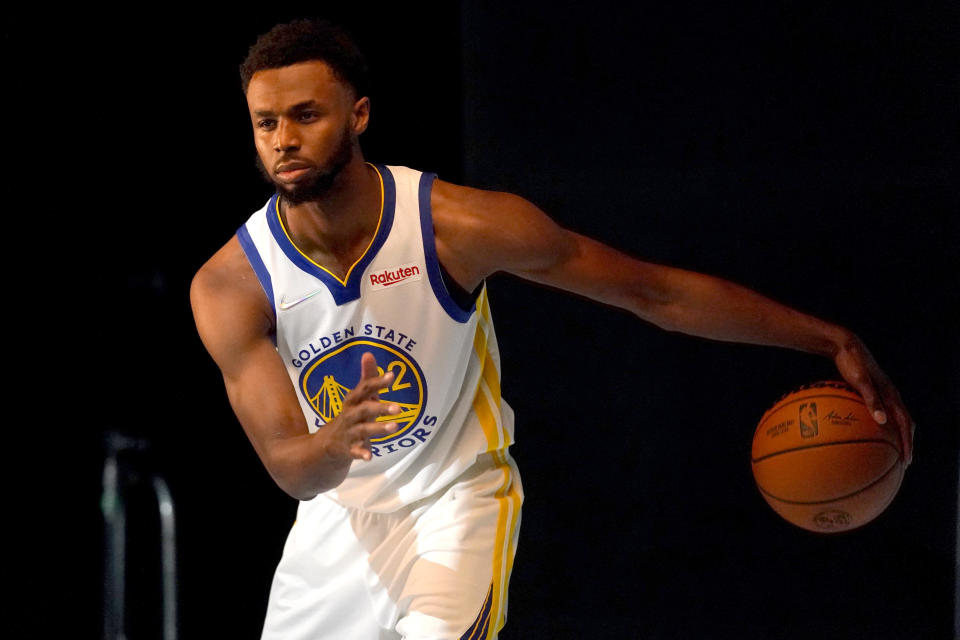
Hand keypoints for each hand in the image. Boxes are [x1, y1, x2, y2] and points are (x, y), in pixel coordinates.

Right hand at [319, 352, 400, 462]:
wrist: (327, 444)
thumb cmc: (352, 415)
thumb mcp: (359, 398)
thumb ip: (367, 378)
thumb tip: (369, 353)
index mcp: (353, 401)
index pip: (364, 389)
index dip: (377, 382)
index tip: (392, 376)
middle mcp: (350, 415)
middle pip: (364, 410)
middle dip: (380, 408)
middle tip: (399, 408)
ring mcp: (349, 433)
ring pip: (363, 430)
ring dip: (378, 429)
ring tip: (395, 427)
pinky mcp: (349, 450)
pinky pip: (355, 452)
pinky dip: (361, 453)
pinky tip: (370, 456)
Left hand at [833, 333, 914, 465]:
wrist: (844, 345)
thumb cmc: (850, 362)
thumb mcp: (860, 380)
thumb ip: (871, 400)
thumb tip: (882, 421)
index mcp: (892, 394)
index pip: (906, 423)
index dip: (908, 443)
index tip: (907, 460)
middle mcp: (890, 395)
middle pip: (905, 423)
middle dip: (906, 443)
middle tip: (903, 462)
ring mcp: (882, 393)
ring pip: (894, 418)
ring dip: (895, 435)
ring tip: (890, 452)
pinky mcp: (871, 392)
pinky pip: (879, 412)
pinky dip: (880, 425)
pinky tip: (866, 434)